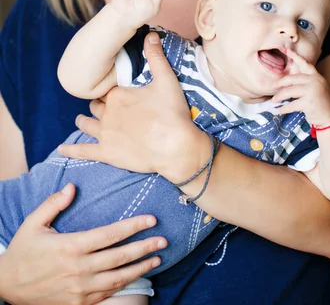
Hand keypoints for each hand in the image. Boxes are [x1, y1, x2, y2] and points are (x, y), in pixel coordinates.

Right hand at [0, 183, 165, 304]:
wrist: (7, 285)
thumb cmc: (23, 251)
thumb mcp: (34, 223)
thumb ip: (54, 203)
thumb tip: (72, 187)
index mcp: (70, 246)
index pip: (110, 235)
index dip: (133, 227)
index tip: (151, 219)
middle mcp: (78, 269)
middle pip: (119, 257)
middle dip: (144, 247)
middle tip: (163, 240)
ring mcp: (79, 289)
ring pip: (117, 278)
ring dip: (140, 268)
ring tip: (157, 259)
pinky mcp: (78, 303)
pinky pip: (107, 294)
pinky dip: (124, 285)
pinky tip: (136, 276)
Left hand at [58, 33, 206, 182]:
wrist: (175, 148)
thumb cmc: (172, 113)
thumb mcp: (167, 80)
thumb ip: (156, 57)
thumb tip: (151, 34)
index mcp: (118, 95)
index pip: (106, 90)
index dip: (110, 91)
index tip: (115, 92)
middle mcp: (107, 113)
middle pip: (96, 106)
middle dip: (97, 105)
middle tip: (101, 106)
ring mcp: (104, 134)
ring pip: (86, 124)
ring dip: (82, 121)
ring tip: (80, 120)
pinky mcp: (106, 153)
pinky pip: (83, 151)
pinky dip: (70, 150)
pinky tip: (61, 149)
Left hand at [272, 49, 329, 126]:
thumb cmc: (321, 100)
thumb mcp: (317, 86)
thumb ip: (306, 80)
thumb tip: (288, 79)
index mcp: (315, 76)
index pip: (305, 64)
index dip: (295, 56)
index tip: (287, 50)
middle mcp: (314, 81)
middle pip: (292, 79)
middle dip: (281, 82)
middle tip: (274, 85)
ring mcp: (311, 91)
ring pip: (290, 91)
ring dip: (280, 96)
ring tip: (274, 100)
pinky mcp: (309, 103)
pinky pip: (291, 105)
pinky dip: (284, 108)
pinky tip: (280, 110)